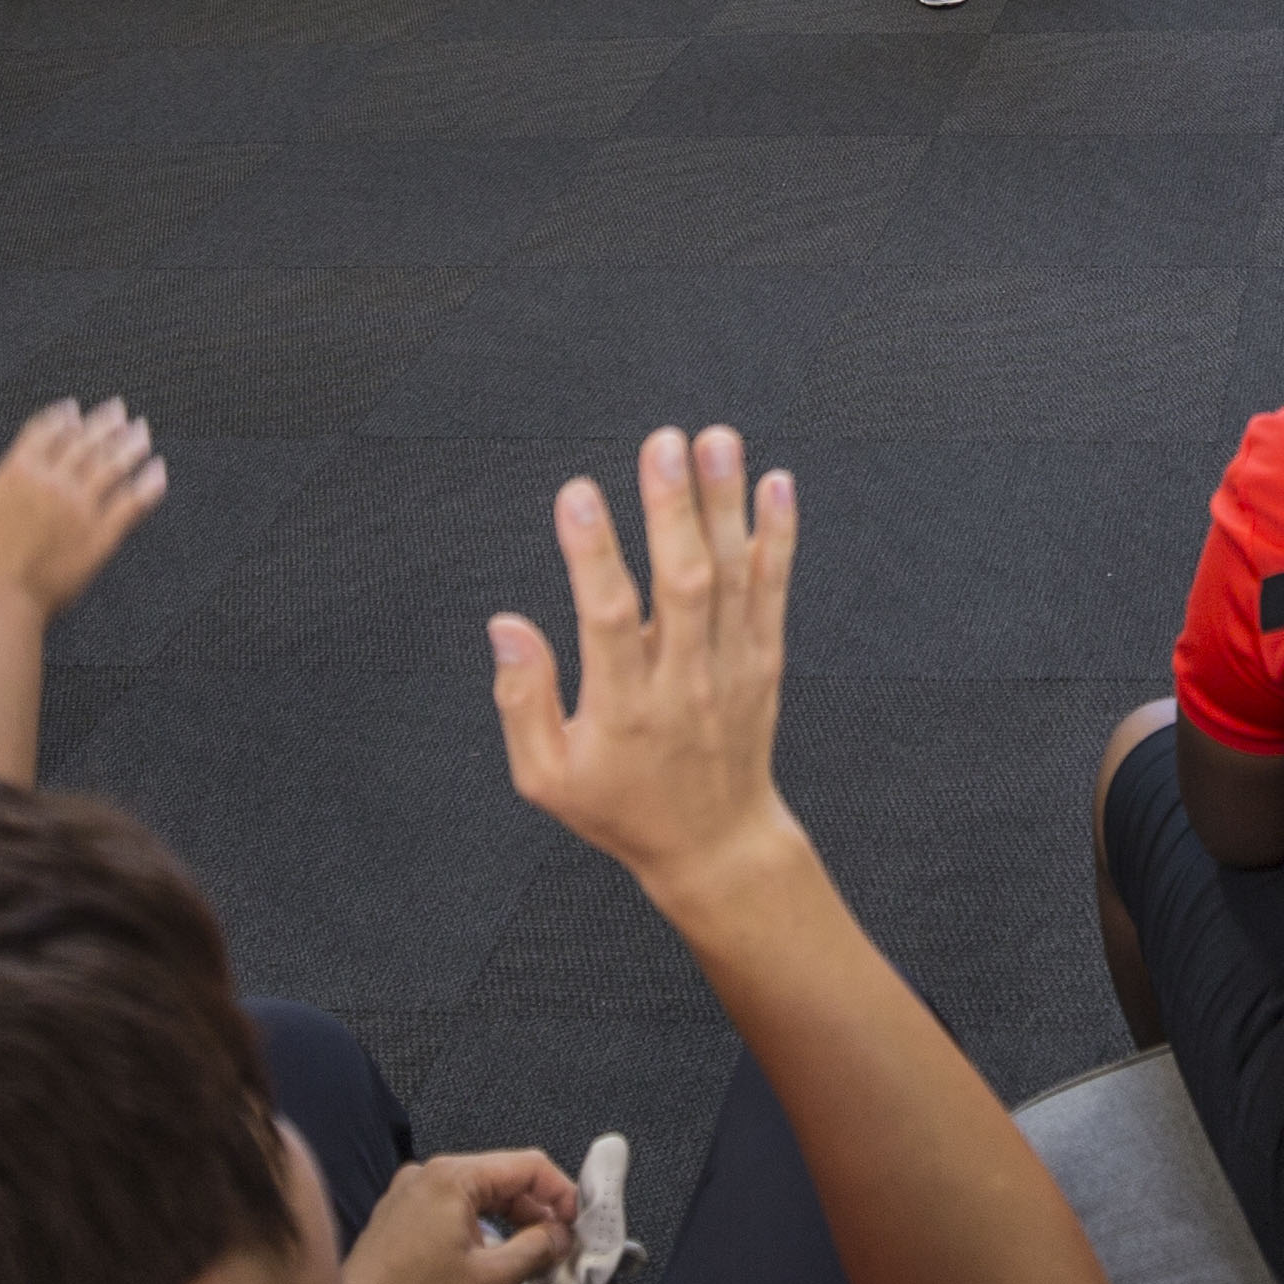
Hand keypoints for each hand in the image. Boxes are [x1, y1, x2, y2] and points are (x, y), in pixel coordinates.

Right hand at [0, 398, 168, 617]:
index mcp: (19, 471)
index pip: (46, 432)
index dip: (62, 417)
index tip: (74, 409)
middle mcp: (54, 483)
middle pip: (85, 443)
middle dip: (103, 423)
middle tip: (119, 410)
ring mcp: (81, 508)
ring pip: (112, 466)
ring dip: (129, 445)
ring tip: (141, 432)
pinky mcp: (101, 536)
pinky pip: (131, 503)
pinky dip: (147, 485)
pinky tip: (157, 471)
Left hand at [339, 1148, 582, 1283]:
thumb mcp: (493, 1279)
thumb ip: (538, 1248)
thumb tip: (561, 1235)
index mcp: (452, 1177)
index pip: (527, 1166)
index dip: (563, 1195)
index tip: (580, 1227)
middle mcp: (427, 1179)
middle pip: (502, 1189)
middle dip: (534, 1229)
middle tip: (556, 1261)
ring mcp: (407, 1203)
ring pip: (477, 1217)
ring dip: (505, 1254)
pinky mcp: (396, 1230)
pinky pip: (450, 1233)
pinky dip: (475, 1258)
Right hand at [491, 425, 798, 905]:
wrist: (716, 844)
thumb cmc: (620, 807)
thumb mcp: (547, 777)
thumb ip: (523, 700)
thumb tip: (505, 625)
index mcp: (623, 710)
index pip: (608, 621)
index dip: (592, 554)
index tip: (577, 493)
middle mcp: (683, 684)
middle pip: (683, 585)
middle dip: (673, 509)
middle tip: (662, 442)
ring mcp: (730, 670)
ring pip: (733, 577)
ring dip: (726, 504)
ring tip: (717, 439)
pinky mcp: (762, 662)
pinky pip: (772, 592)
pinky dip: (777, 537)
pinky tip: (774, 484)